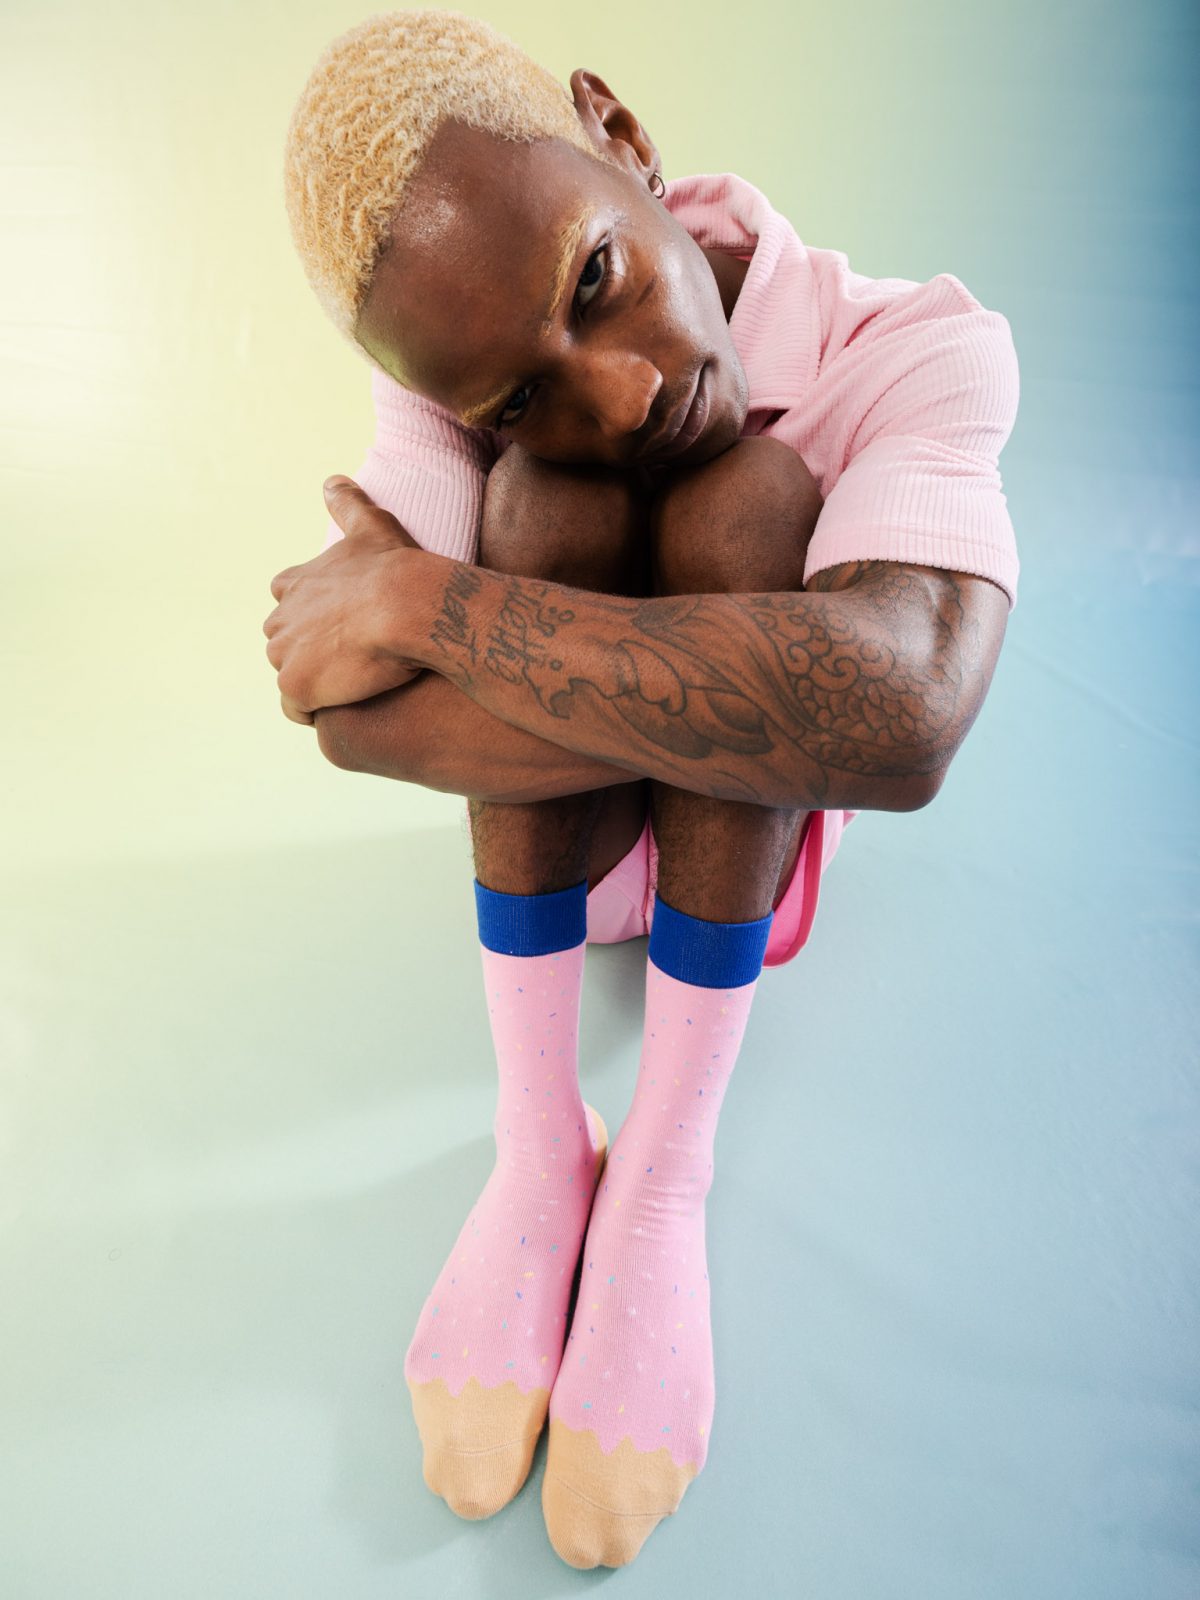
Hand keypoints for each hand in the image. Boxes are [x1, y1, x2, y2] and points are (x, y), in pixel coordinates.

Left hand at [263, 477, 427, 724]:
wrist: (404, 606)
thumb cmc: (393, 567)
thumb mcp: (370, 526)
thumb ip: (347, 505)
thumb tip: (332, 480)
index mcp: (293, 585)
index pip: (285, 599)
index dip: (310, 614)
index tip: (340, 622)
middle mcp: (279, 619)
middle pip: (284, 643)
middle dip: (309, 651)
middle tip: (352, 657)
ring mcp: (285, 656)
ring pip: (291, 676)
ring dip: (316, 681)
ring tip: (355, 682)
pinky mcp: (296, 687)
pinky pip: (297, 710)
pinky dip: (315, 709)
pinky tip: (346, 703)